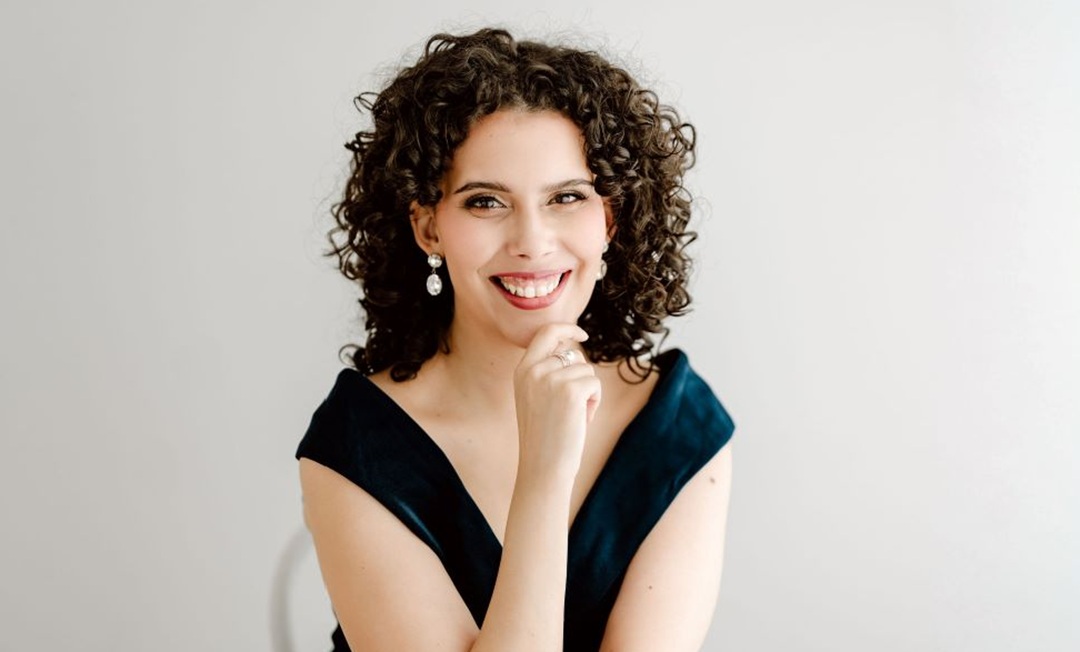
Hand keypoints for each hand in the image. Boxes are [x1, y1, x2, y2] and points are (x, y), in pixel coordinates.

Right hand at [513, 323, 601, 483]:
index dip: (566, 328)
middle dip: (581, 376)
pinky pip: (594, 383)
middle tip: (572, 406)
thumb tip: (574, 350)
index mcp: (522, 370)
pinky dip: (594, 401)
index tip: (582, 333)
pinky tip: (581, 419)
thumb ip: (547, 372)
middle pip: (573, 354)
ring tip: (573, 416)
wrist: (543, 466)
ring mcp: (551, 378)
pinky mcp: (571, 389)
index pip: (545, 333)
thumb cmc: (544, 437)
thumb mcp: (536, 398)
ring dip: (588, 392)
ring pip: (586, 369)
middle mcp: (534, 370)